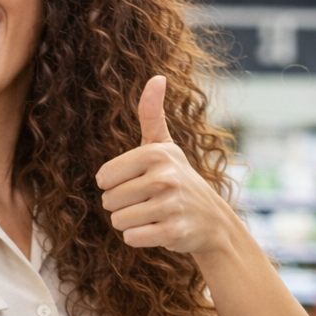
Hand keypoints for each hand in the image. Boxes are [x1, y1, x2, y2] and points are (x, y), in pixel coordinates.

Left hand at [96, 76, 230, 258]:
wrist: (211, 219)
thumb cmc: (178, 179)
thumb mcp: (164, 146)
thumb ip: (151, 115)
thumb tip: (156, 77)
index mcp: (155, 154)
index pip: (103, 178)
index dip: (114, 185)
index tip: (138, 182)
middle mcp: (164, 177)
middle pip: (108, 201)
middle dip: (122, 206)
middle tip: (148, 201)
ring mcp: (170, 205)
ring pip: (118, 221)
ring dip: (130, 222)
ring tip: (153, 214)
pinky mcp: (173, 232)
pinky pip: (131, 238)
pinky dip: (140, 238)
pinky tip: (158, 229)